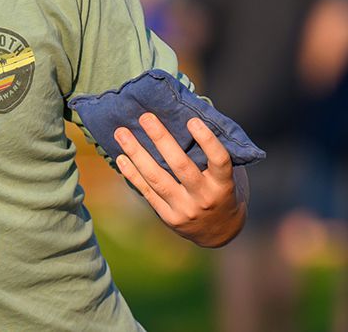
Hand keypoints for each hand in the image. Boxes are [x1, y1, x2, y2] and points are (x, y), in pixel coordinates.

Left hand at [113, 114, 244, 247]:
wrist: (219, 232)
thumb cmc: (221, 191)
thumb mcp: (226, 176)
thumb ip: (211, 155)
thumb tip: (188, 116)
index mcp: (224, 184)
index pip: (219, 160)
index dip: (207, 140)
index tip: (191, 120)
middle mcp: (205, 197)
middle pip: (181, 166)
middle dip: (161, 139)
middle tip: (145, 117)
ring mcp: (185, 209)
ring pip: (158, 179)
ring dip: (137, 154)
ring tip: (121, 133)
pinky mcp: (169, 217)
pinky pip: (148, 192)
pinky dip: (133, 174)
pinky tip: (121, 157)